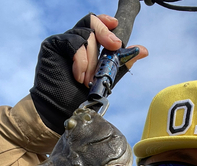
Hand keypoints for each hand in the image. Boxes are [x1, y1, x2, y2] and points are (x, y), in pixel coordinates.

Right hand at [30, 13, 147, 134]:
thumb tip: (143, 50)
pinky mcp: (53, 46)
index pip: (98, 25)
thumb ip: (120, 64)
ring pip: (85, 35)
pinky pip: (72, 43)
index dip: (107, 22)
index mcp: (90, 49)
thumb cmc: (81, 100)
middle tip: (114, 47)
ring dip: (92, 59)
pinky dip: (80, 60)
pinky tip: (79, 76)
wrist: (63, 113)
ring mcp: (64, 43)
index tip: (116, 26)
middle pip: (92, 23)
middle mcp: (77, 43)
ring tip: (88, 80)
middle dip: (106, 34)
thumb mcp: (106, 80)